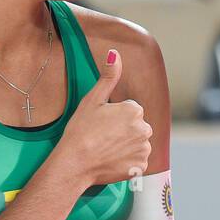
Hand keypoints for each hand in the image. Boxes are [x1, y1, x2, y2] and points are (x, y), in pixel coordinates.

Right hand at [58, 48, 151, 185]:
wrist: (75, 163)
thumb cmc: (81, 130)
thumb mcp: (92, 100)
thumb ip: (108, 77)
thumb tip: (115, 53)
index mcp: (134, 110)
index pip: (129, 111)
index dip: (114, 117)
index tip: (101, 125)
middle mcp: (145, 129)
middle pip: (136, 126)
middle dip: (123, 130)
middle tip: (103, 138)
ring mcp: (144, 149)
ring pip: (138, 143)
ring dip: (126, 146)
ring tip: (106, 149)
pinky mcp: (141, 167)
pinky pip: (137, 161)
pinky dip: (128, 161)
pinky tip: (112, 160)